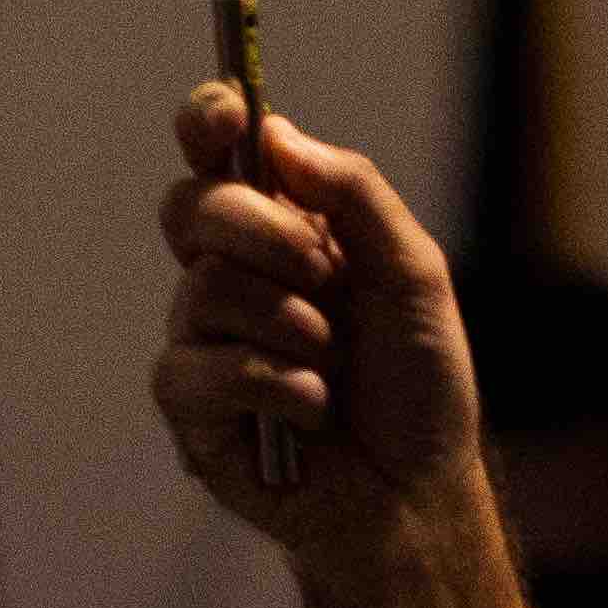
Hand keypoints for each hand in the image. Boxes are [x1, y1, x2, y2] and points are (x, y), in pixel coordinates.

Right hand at [150, 82, 481, 555]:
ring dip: (288, 325)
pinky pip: (198, 368)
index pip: (219, 154)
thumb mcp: (412, 272)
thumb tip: (275, 132)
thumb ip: (354, 194)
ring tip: (332, 365)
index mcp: (280, 228)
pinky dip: (273, 385)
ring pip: (202, 288)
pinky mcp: (190, 408)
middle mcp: (230, 273)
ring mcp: (203, 339)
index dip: (209, 121)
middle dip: (266, 235)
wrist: (417, 490)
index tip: (229, 116)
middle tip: (326, 278)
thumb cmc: (416, 381)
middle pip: (193, 207)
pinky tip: (312, 411)